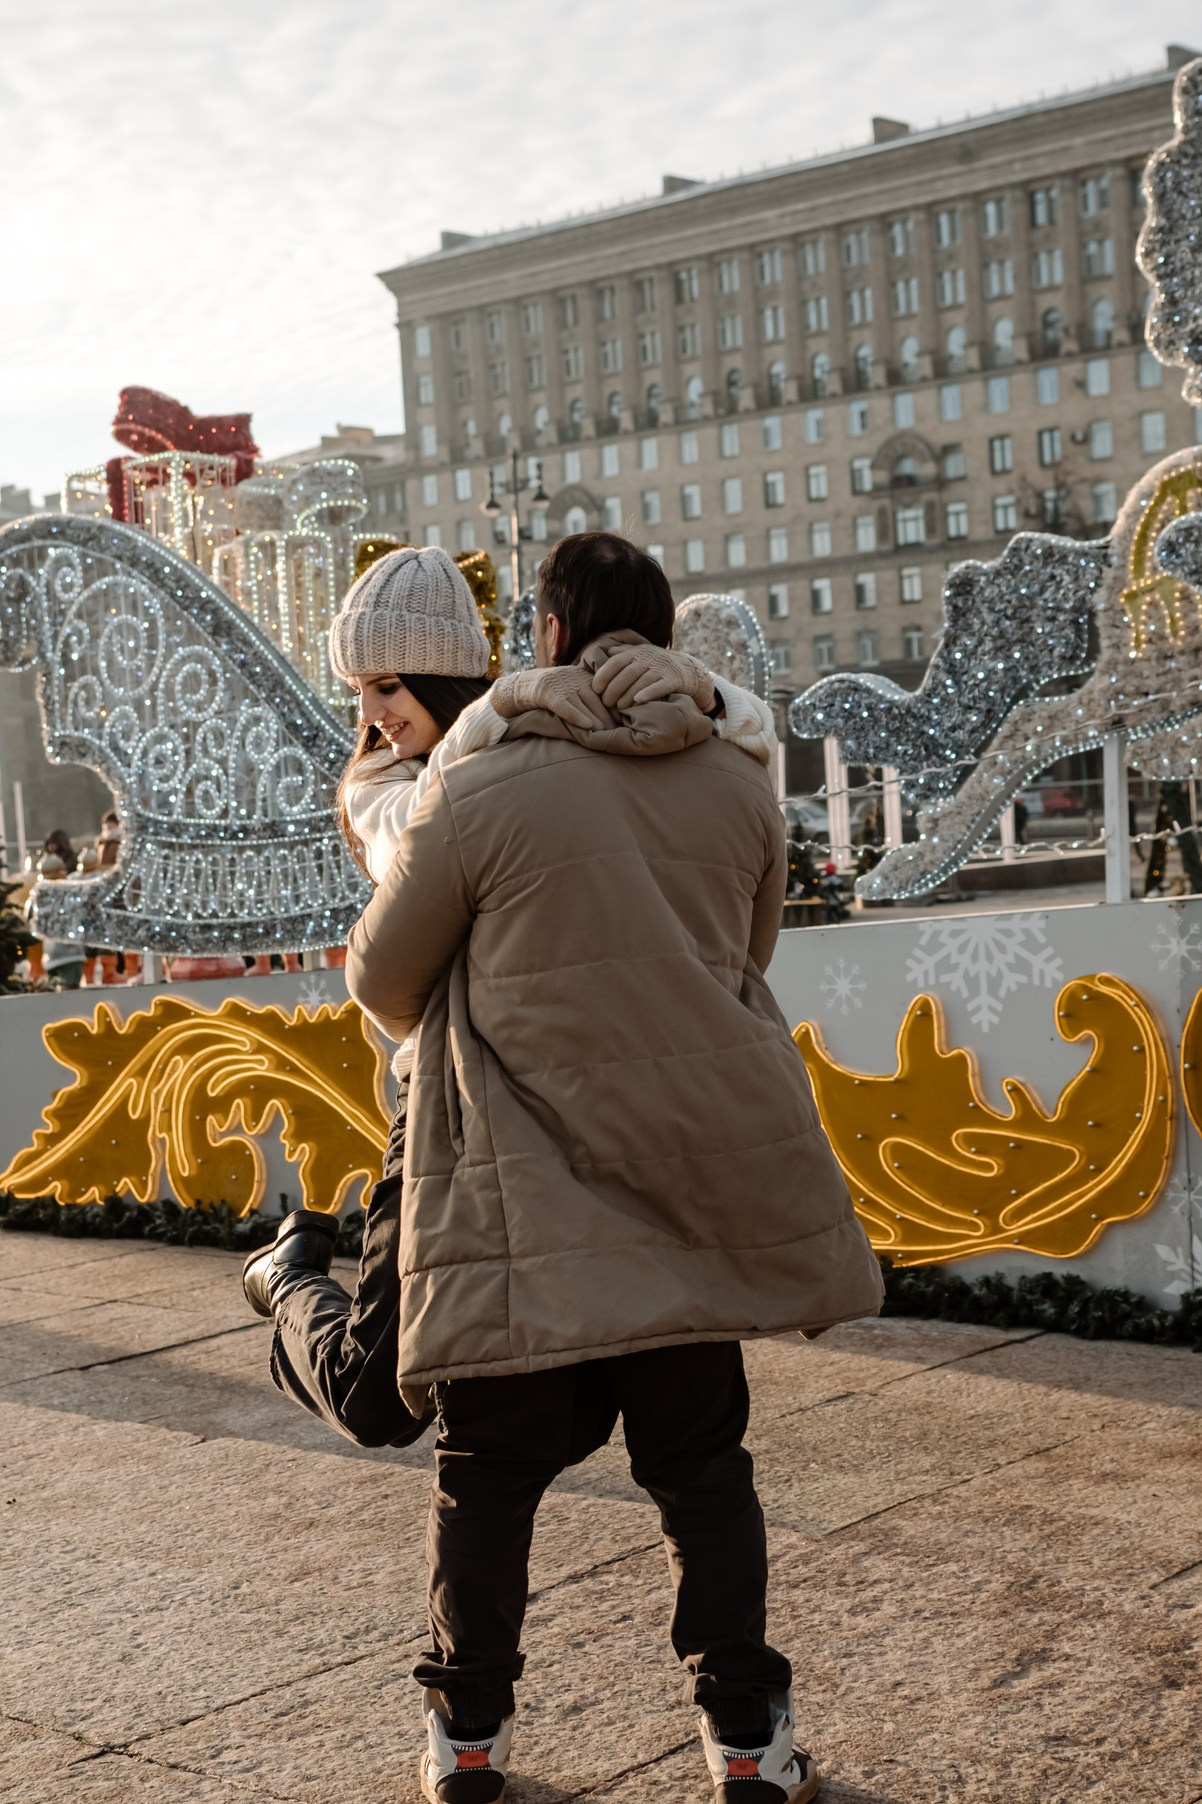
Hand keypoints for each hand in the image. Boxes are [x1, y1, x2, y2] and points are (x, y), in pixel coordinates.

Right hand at [490, 666, 613, 729]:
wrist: (524, 685)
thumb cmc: (554, 691)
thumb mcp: (575, 687)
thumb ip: (591, 697)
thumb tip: (614, 716)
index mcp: (585, 678)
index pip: (605, 695)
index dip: (615, 711)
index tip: (627, 725)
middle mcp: (576, 680)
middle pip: (598, 702)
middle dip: (609, 719)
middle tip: (621, 736)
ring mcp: (562, 686)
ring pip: (584, 706)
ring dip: (597, 721)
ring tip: (608, 736)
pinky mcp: (549, 694)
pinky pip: (565, 707)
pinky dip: (576, 716)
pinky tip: (587, 726)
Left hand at [590, 644, 715, 713]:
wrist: (689, 670)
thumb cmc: (658, 665)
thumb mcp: (641, 655)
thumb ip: (624, 653)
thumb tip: (606, 652)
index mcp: (637, 653)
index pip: (616, 662)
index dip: (604, 675)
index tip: (595, 689)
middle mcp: (648, 658)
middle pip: (627, 673)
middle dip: (614, 689)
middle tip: (606, 703)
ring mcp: (662, 668)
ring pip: (642, 680)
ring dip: (628, 694)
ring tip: (619, 708)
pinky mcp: (674, 679)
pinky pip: (660, 686)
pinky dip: (649, 692)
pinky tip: (639, 701)